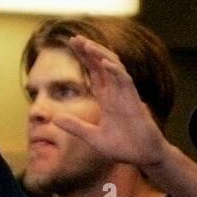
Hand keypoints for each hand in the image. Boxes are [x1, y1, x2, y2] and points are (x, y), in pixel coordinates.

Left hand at [50, 35, 167, 168]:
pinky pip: (126, 81)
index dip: (85, 59)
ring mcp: (126, 96)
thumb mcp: (92, 137)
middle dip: (90, 51)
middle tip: (75, 38)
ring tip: (86, 44)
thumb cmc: (122, 147)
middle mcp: (117, 93)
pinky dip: (115, 71)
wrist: (143, 158)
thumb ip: (75, 127)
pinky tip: (104, 63)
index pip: (95, 73)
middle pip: (103, 65)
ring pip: (115, 68)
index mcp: (107, 99)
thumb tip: (54, 119)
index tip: (72, 46)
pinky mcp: (135, 102)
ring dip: (101, 55)